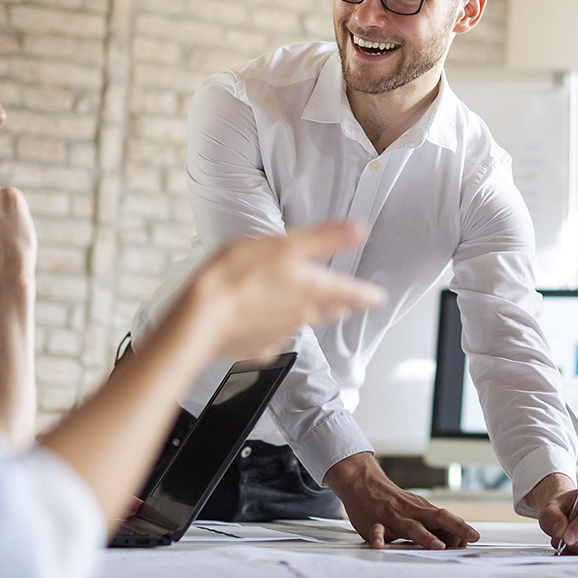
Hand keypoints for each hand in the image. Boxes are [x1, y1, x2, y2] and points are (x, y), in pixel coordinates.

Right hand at [186, 222, 385, 360]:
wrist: (201, 318)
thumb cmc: (237, 276)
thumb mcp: (283, 244)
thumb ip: (324, 238)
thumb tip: (359, 229)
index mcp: (314, 290)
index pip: (353, 294)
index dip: (367, 295)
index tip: (377, 298)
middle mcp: (304, 316)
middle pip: (330, 311)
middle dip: (338, 305)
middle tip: (345, 303)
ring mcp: (281, 335)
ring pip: (303, 324)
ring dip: (306, 315)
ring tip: (303, 307)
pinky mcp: (259, 348)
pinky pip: (273, 338)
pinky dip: (272, 329)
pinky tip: (260, 320)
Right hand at [324, 452, 478, 549]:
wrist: (363, 483)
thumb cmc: (393, 502)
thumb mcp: (415, 509)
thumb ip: (433, 524)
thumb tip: (458, 538)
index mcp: (421, 510)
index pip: (446, 518)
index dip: (461, 527)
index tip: (476, 537)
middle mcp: (410, 513)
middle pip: (436, 519)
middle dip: (455, 528)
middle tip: (470, 537)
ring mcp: (393, 518)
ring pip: (411, 527)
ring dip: (426, 537)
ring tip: (439, 546)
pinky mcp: (374, 523)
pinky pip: (376, 532)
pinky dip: (378, 538)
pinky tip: (380, 546)